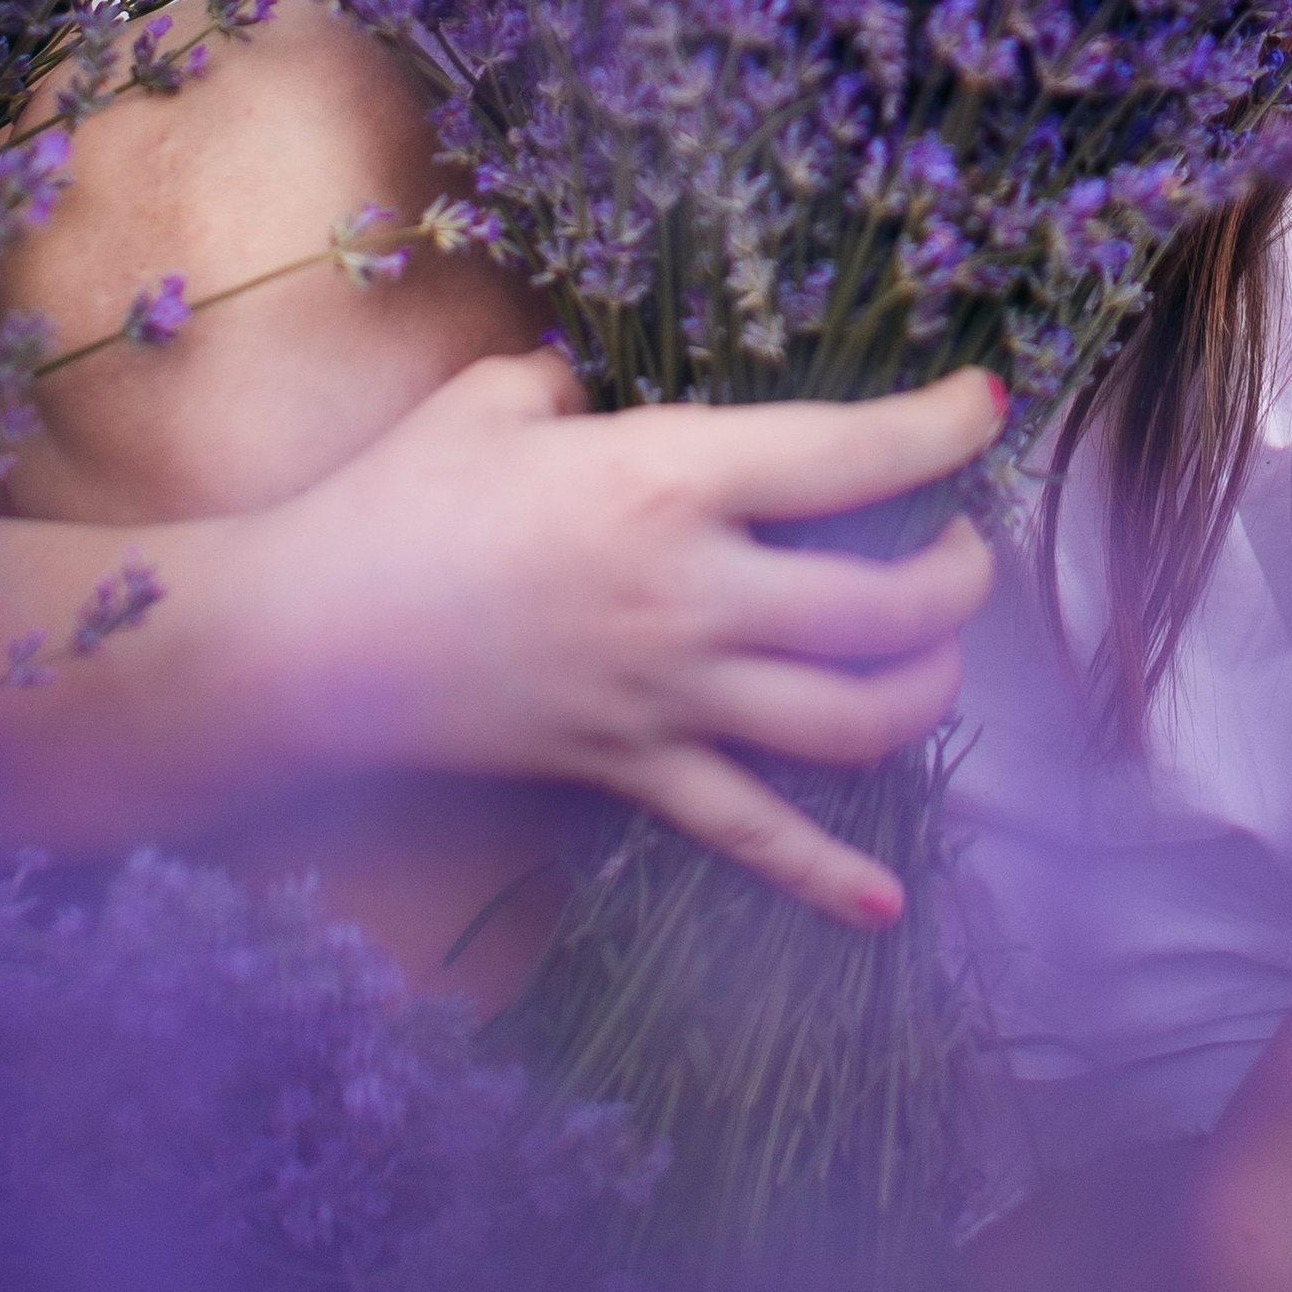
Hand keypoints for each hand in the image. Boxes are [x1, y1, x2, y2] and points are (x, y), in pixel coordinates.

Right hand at [250, 359, 1001, 926]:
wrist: (306, 640)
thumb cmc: (397, 499)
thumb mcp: (493, 401)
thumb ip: (566, 383)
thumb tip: (587, 390)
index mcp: (670, 478)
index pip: (853, 457)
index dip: (941, 431)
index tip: (985, 410)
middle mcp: (694, 595)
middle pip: (888, 605)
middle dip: (958, 576)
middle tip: (962, 545)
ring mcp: (670, 697)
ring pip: (853, 721)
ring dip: (925, 691)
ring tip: (934, 656)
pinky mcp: (633, 773)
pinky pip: (752, 839)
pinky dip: (826, 881)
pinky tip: (885, 908)